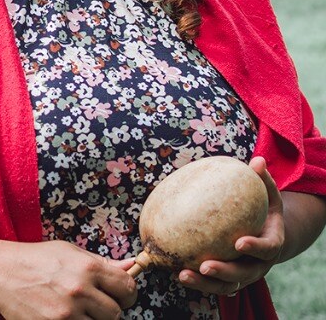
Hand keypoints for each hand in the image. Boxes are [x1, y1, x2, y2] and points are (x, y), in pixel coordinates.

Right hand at [0, 241, 136, 319]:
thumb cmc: (34, 260)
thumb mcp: (68, 252)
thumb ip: (101, 262)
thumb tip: (131, 265)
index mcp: (87, 267)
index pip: (127, 287)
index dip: (127, 293)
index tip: (120, 295)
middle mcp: (80, 290)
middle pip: (116, 312)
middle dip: (108, 309)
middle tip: (93, 304)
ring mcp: (67, 312)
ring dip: (91, 319)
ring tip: (76, 309)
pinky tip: (66, 316)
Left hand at [178, 156, 283, 296]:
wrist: (264, 234)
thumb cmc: (262, 209)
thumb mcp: (267, 195)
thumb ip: (262, 181)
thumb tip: (258, 160)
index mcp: (271, 244)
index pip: (267, 249)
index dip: (255, 247)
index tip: (239, 242)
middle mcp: (259, 264)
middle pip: (244, 274)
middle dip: (224, 272)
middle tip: (204, 266)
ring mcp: (243, 274)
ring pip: (227, 286)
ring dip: (205, 284)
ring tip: (182, 275)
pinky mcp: (227, 279)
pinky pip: (212, 284)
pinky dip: (196, 282)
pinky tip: (174, 272)